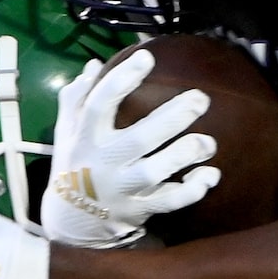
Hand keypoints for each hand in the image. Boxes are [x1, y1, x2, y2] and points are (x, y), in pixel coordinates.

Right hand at [41, 51, 219, 248]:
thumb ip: (76, 100)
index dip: (122, 80)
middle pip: (138, 139)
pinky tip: (210, 175)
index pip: (100, 104)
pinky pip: (167, 202)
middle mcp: (103, 163)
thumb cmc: (75, 165)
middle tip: (200, 98)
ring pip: (154, 172)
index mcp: (85, 137)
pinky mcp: (138, 210)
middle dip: (171, 118)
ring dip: (183, 156)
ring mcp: (121, 189)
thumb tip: (93, 65)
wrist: (72, 221)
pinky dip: (191, 192)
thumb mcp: (67, 132)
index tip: (147, 57)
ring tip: (208, 142)